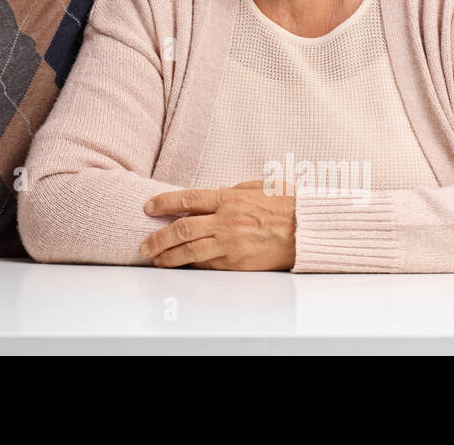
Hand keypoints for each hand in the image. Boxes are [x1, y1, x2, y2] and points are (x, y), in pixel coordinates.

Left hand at [140, 180, 295, 270]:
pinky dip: (191, 265)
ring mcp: (230, 243)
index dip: (163, 203)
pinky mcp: (238, 262)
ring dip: (168, 256)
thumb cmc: (288, 206)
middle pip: (181, 229)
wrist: (309, 231)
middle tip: (145, 244)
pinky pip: (208, 264)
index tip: (149, 207)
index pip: (186, 199)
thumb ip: (235, 190)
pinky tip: (181, 267)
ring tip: (156, 259)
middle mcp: (225, 221)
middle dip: (158, 238)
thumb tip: (217, 192)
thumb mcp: (260, 187)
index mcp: (229, 199)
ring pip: (190, 251)